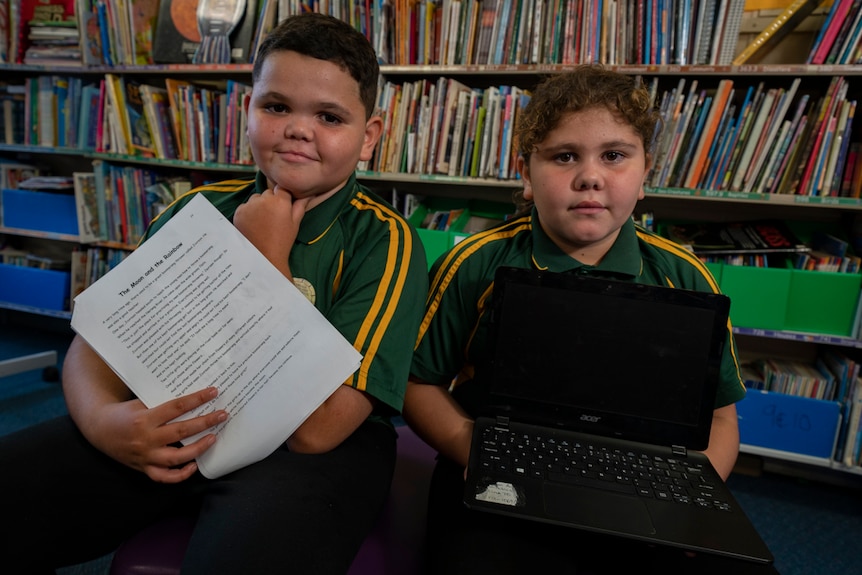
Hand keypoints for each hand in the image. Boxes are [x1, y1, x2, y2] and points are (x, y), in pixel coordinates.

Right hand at [90, 387, 227, 482]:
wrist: (99, 429)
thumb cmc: (124, 413)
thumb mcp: (140, 403)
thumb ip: (163, 404)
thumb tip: (193, 397)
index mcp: (145, 418)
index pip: (177, 407)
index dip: (197, 399)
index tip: (213, 392)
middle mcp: (146, 438)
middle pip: (181, 431)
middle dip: (205, 422)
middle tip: (222, 415)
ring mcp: (145, 456)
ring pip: (176, 457)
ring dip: (198, 449)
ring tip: (213, 439)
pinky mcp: (143, 468)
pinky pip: (164, 477)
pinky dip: (180, 475)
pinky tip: (194, 466)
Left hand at [233, 185, 310, 277]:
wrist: (264, 257)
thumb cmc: (283, 241)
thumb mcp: (295, 223)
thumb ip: (300, 205)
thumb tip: (308, 194)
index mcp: (280, 201)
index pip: (281, 188)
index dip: (283, 197)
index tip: (283, 208)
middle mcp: (264, 200)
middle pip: (268, 193)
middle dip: (270, 201)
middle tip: (273, 217)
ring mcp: (249, 205)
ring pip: (256, 198)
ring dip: (259, 205)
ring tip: (263, 221)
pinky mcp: (239, 212)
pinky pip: (245, 206)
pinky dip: (249, 212)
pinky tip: (254, 224)